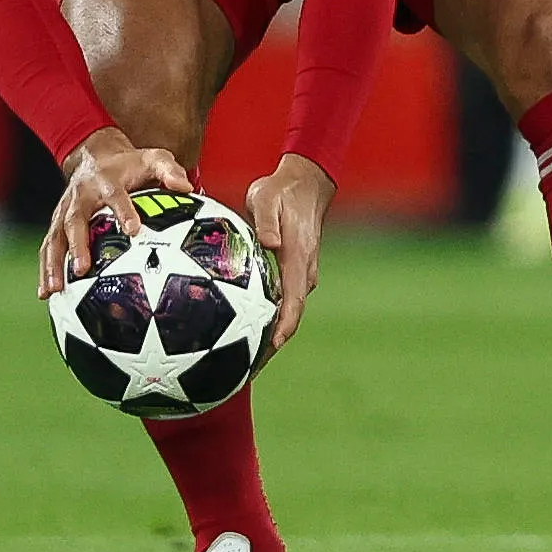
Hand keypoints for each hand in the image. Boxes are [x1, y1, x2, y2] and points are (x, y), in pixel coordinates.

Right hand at [40, 127, 194, 299]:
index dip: (123, 211)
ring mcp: (65, 211)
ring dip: (53, 264)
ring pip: (55, 237)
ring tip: (55, 289)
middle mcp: (81, 197)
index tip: (134, 230)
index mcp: (107, 181)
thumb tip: (187, 188)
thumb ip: (170, 171)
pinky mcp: (57, 223)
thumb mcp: (153, 158)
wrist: (95, 156)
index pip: (115, 195)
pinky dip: (45, 269)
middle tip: (83, 270)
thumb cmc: (130, 164)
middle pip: (75, 220)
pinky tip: (46, 294)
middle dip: (77, 245)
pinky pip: (48, 247)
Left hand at [244, 154, 334, 355]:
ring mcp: (301, 271)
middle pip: (291, 315)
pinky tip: (248, 325)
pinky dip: (270, 316)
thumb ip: (266, 222)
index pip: (294, 302)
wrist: (306, 182)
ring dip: (272, 332)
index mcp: (299, 258)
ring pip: (288, 309)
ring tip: (246, 357)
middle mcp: (304, 271)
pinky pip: (284, 299)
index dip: (283, 329)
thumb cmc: (281, 190)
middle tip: (249, 369)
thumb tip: (268, 243)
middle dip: (273, 343)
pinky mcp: (294, 269)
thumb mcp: (267, 198)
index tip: (269, 351)